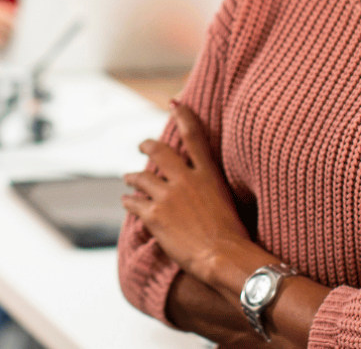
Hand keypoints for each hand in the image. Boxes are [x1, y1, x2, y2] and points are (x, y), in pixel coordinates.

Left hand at [121, 103, 251, 280]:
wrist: (224, 257)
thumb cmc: (234, 236)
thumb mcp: (228, 202)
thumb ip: (211, 188)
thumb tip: (204, 188)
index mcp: (208, 174)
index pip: (194, 137)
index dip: (183, 116)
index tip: (174, 103)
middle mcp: (185, 179)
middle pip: (160, 152)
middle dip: (147, 145)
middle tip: (142, 145)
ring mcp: (167, 196)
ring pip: (141, 177)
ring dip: (132, 176)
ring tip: (127, 178)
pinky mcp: (153, 214)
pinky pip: (133, 202)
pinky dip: (128, 200)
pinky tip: (126, 201)